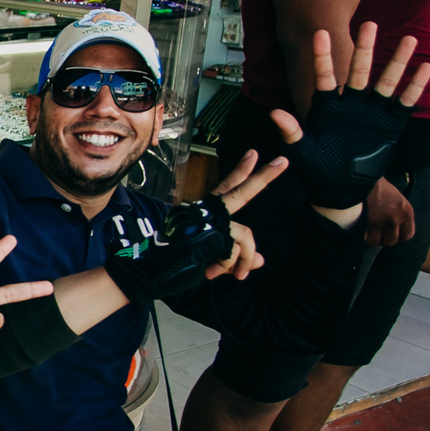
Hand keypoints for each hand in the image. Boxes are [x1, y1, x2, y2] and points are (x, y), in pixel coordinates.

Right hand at [99, 153, 286, 304]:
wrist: (147, 270)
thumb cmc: (171, 265)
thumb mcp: (209, 261)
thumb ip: (235, 258)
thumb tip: (262, 261)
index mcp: (204, 214)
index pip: (225, 188)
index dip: (240, 172)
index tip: (253, 155)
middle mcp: (206, 213)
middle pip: (241, 193)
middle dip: (263, 178)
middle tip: (283, 162)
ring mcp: (208, 221)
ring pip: (244, 234)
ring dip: (245, 259)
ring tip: (238, 275)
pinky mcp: (209, 233)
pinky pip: (234, 249)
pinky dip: (230, 265)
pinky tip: (214, 272)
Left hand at [267, 22, 429, 212]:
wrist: (339, 188)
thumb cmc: (316, 167)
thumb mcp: (301, 149)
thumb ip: (291, 131)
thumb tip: (275, 113)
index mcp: (328, 106)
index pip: (324, 76)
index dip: (321, 56)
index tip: (320, 33)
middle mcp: (351, 104)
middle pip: (359, 71)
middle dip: (364, 49)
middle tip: (369, 25)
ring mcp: (372, 113)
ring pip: (386, 82)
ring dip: (397, 61)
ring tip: (408, 39)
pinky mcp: (390, 125)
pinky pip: (404, 103)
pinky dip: (414, 87)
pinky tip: (425, 68)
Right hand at [364, 178, 416, 246]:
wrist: (358, 174)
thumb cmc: (374, 183)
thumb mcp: (394, 195)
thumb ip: (396, 211)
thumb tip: (391, 228)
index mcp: (406, 210)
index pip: (407, 235)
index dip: (397, 236)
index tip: (389, 233)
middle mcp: (395, 218)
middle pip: (390, 241)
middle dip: (381, 238)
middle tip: (373, 231)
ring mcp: (379, 221)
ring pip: (375, 242)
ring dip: (368, 239)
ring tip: (363, 230)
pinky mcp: (364, 223)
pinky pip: (363, 239)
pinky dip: (359, 237)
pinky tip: (355, 230)